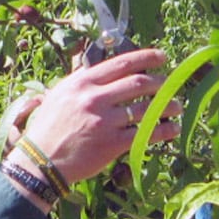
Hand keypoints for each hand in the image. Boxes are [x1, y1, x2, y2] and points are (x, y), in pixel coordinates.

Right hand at [15, 47, 181, 184]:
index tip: (162, 57)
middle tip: (172, 84)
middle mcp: (94, 98)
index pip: (121, 63)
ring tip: (177, 106)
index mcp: (82, 82)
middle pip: (139, 83)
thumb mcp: (60, 94)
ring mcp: (104, 121)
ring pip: (146, 108)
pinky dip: (164, 130)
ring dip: (168, 106)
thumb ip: (84, 82)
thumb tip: (107, 71)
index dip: (146, 58)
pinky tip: (173, 129)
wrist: (40, 161)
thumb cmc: (49, 127)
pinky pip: (145, 133)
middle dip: (161, 82)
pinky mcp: (112, 144)